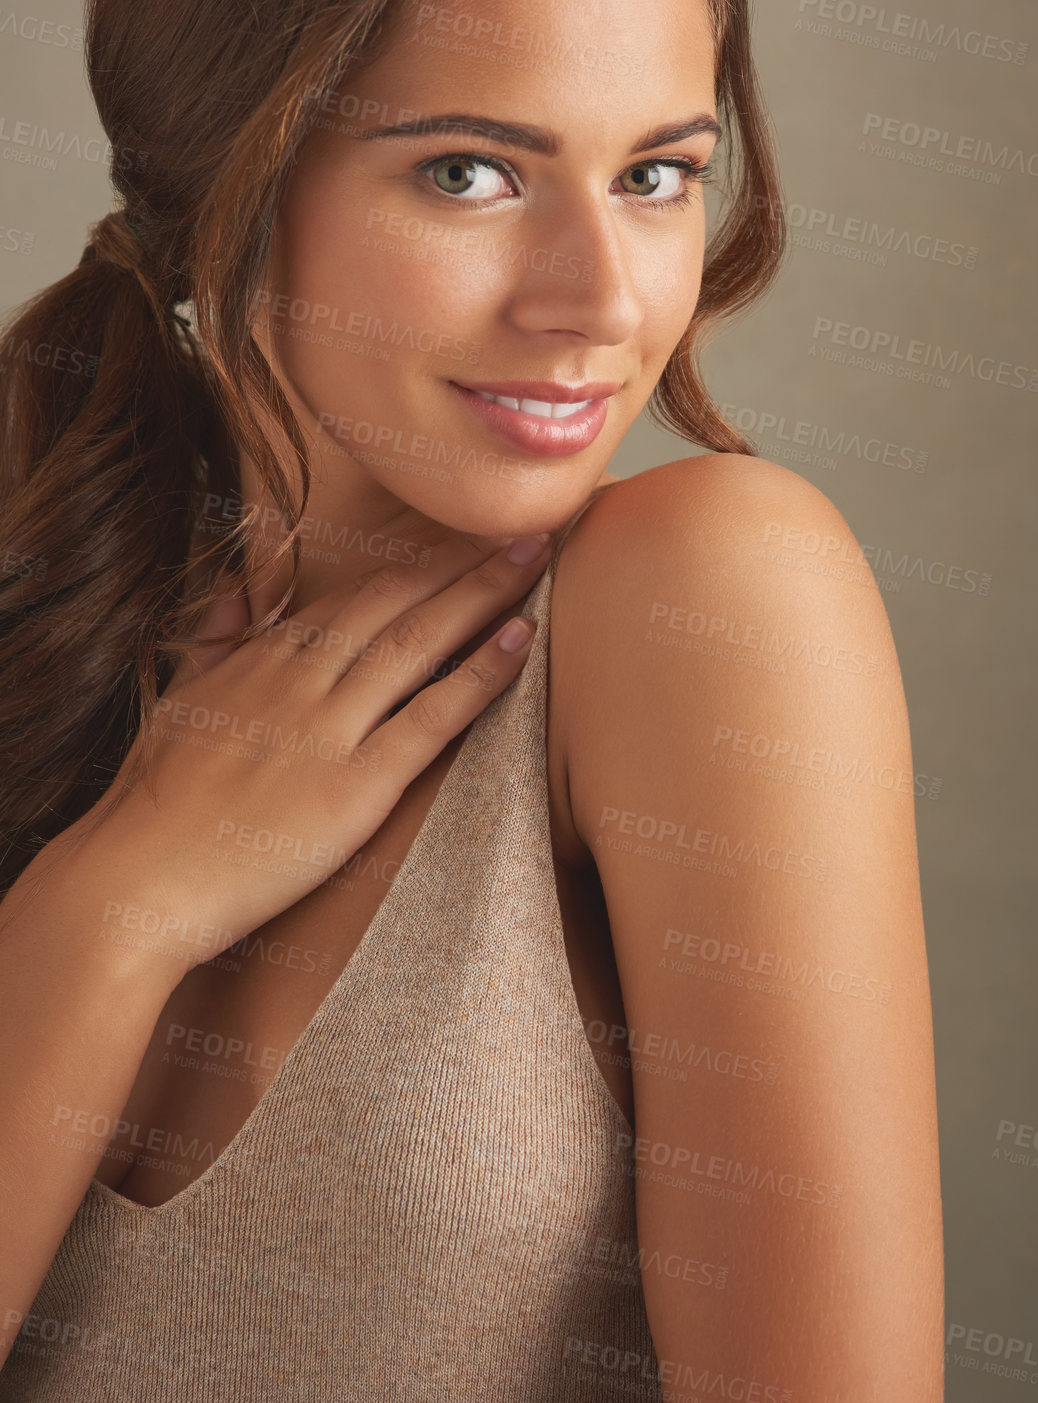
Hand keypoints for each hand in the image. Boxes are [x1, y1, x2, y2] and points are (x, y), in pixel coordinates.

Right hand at [60, 521, 552, 983]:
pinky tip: (519, 641)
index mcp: (261, 659)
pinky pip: (430, 718)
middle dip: (460, 558)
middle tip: (521, 524)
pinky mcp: (354, 786)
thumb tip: (241, 585)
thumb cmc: (151, 806)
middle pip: (394, 600)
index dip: (412, 562)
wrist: (131, 883)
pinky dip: (479, 675)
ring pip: (418, 642)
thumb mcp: (178, 699)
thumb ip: (217, 638)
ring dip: (481, 594)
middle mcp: (299, 679)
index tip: (459, 531)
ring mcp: (328, 728)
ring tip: (534, 556)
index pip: (351, 594)